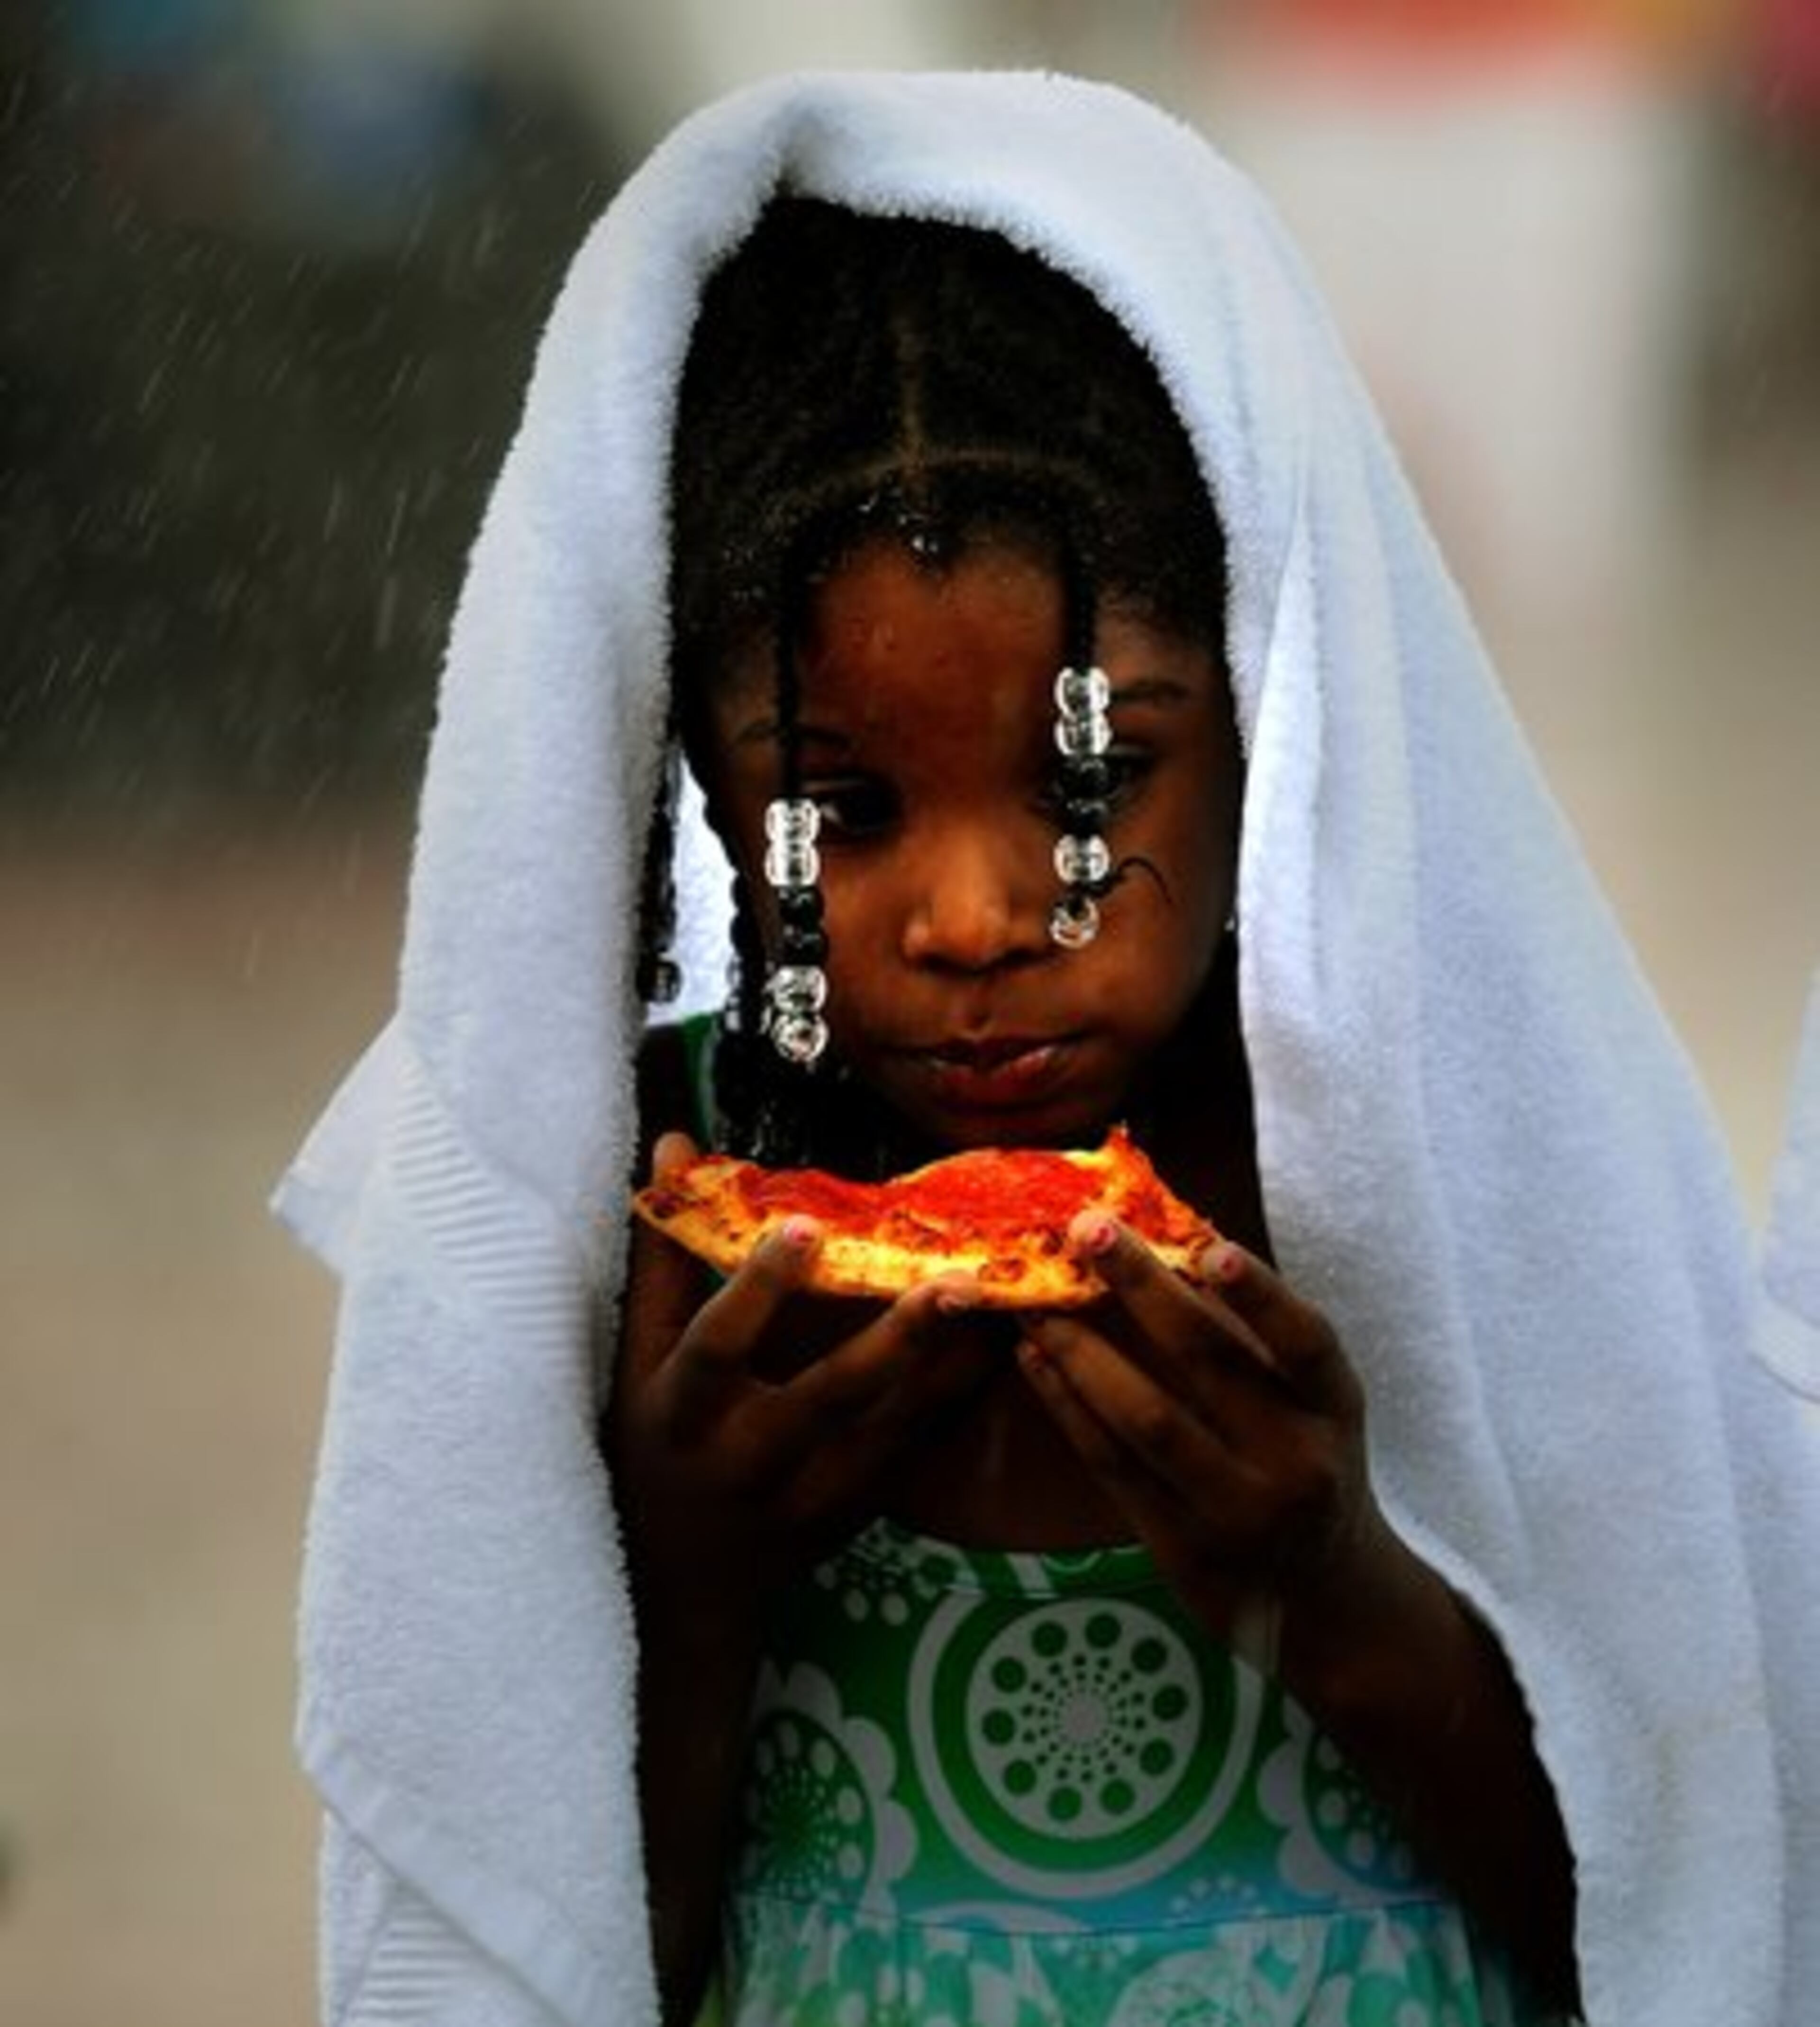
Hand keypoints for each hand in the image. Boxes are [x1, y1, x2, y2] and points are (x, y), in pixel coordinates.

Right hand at [605, 1133, 997, 1640]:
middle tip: (956, 1284)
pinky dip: (963, 1399)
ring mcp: (812, 1493)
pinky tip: (1006, 1348)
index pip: (717, 1346)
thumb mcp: (638, 1358)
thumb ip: (665, 1253)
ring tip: (1009, 1303)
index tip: (805, 1226)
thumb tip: (677, 1141)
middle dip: (895, 1342)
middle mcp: (750, 1457)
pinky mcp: (858, 1509)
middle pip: (828, 1397)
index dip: (758, 1288)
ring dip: (955, 1367)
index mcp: (683, 1413)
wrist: (681, 1584)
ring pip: (895, 1428)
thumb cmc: (653, 1444)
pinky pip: (922, 1448)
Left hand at [1016, 1219, 1387, 1661]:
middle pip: (1209, 1365)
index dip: (1261, 1295)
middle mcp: (1293, 1461)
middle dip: (1142, 1290)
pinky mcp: (1182, 1546)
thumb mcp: (1314, 1410)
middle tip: (1086, 1230)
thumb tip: (1181, 1244)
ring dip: (1081, 1352)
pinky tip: (1035, 1362)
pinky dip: (1068, 1407)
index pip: (1305, 1344)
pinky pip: (1111, 1464)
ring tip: (1036, 1303)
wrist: (1327, 1605)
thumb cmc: (1312, 1474)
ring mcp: (1235, 1510)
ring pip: (1146, 1418)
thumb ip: (1257, 1341)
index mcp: (1333, 1413)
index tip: (1210, 1246)